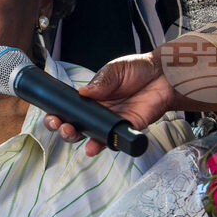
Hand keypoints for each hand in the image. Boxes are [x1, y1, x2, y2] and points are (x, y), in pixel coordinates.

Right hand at [44, 51, 175, 155]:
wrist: (164, 74)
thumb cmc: (138, 69)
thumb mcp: (114, 70)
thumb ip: (100, 82)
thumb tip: (83, 92)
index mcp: (92, 97)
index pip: (70, 109)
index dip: (58, 114)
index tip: (52, 115)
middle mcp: (99, 112)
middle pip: (76, 126)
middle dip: (63, 129)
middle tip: (60, 125)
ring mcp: (112, 121)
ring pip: (91, 136)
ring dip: (78, 139)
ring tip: (72, 134)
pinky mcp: (127, 128)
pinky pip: (113, 140)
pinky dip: (102, 145)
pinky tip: (93, 147)